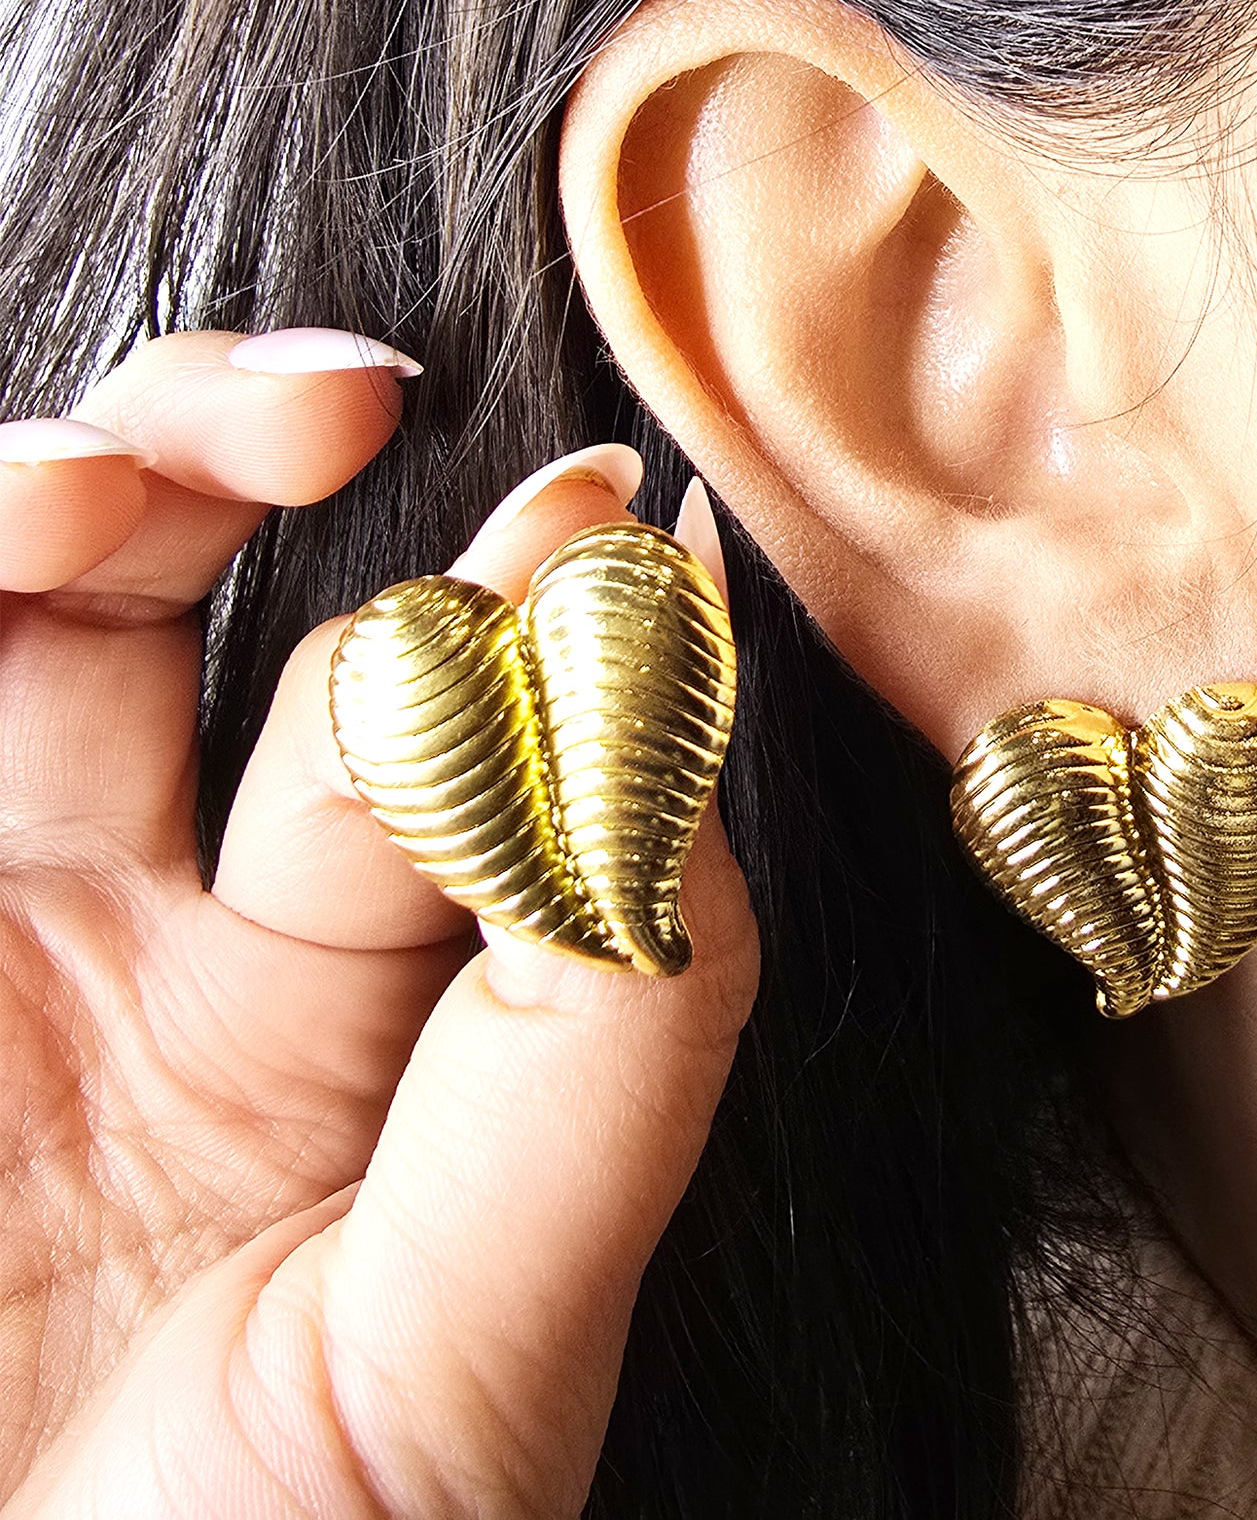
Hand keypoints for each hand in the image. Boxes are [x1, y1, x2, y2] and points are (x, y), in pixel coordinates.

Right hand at [0, 331, 758, 1518]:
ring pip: (21, 621)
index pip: (451, 738)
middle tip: (345, 409)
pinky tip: (9, 524)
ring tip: (106, 484)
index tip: (602, 515)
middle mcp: (167, 951)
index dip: (520, 611)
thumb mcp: (479, 1347)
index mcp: (362, 1020)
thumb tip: (687, 713)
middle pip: (216, 613)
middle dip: (273, 463)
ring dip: (69, 490)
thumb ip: (605, 1042)